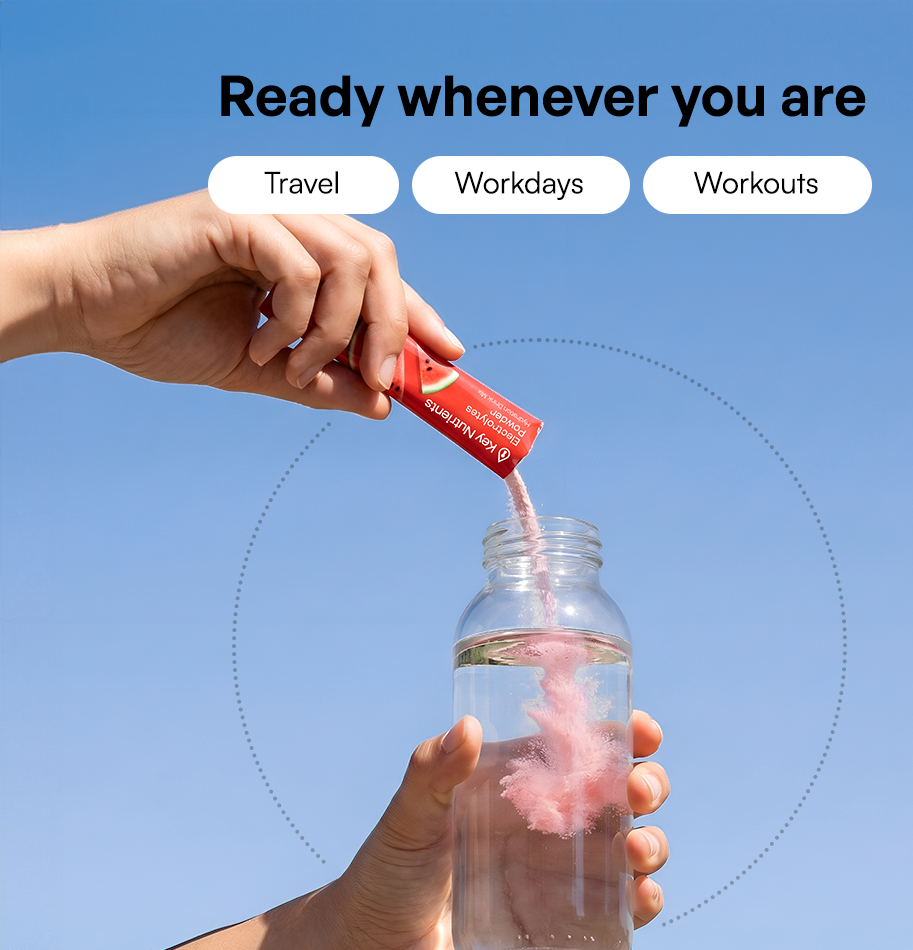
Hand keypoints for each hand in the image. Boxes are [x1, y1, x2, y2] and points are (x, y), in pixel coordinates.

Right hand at [0, 191, 463, 417]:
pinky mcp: (234, 215)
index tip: (452, 356)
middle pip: (382, 259)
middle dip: (394, 327)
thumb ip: (322, 381)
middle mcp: (293, 221)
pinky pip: (299, 265)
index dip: (422, 314)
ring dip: (337, 330)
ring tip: (297, 369)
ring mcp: (265, 211)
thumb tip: (383, 404)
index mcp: (302, 250)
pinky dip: (294, 317)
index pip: (382, 274)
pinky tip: (261, 345)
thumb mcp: (264, 368)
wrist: (89, 313)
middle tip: (382, 382)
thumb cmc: (166, 329)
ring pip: (351, 259)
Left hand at [314, 710, 668, 949]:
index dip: (622, 736)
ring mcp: (557, 878)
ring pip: (628, 851)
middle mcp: (546, 828)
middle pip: (619, 797)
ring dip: (651, 844)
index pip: (581, 750)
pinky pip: (617, 912)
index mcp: (519, 788)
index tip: (643, 733)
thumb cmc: (383, 873)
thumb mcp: (406, 819)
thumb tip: (466, 728)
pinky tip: (643, 899)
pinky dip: (643, 902)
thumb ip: (429, 774)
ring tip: (638, 853)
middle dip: (647, 787)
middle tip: (640, 793)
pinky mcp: (559, 926)